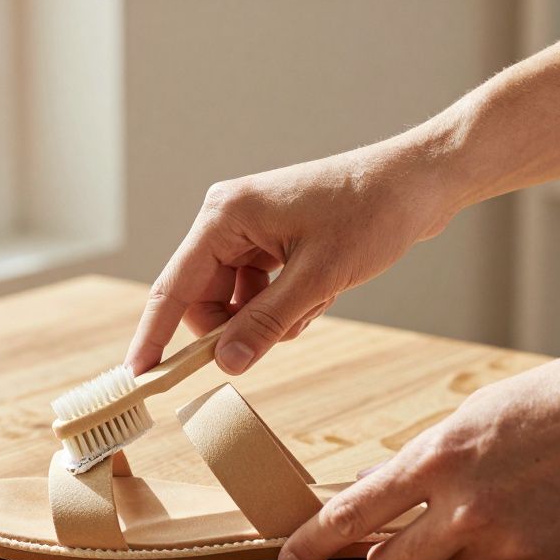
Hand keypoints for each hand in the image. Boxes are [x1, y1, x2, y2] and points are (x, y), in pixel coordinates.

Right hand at [125, 134, 458, 375]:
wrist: (420, 183)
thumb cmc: (371, 213)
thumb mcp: (318, 279)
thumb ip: (266, 324)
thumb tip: (225, 364)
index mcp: (224, 216)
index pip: (173, 286)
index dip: (154, 336)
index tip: (138, 376)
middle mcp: (227, 220)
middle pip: (204, 300)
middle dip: (236, 328)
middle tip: (277, 335)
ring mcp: (250, 231)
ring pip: (234, 303)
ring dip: (269, 319)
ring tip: (315, 301)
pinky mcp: (272, 242)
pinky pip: (259, 294)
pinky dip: (285, 307)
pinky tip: (320, 294)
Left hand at [277, 346, 559, 559]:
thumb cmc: (556, 402)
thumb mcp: (474, 415)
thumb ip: (420, 458)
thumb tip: (371, 487)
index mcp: (437, 459)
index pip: (354, 515)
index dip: (314, 543)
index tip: (290, 559)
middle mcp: (465, 509)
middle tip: (404, 544)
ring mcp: (509, 542)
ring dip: (456, 556)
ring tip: (497, 508)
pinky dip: (508, 554)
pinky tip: (538, 512)